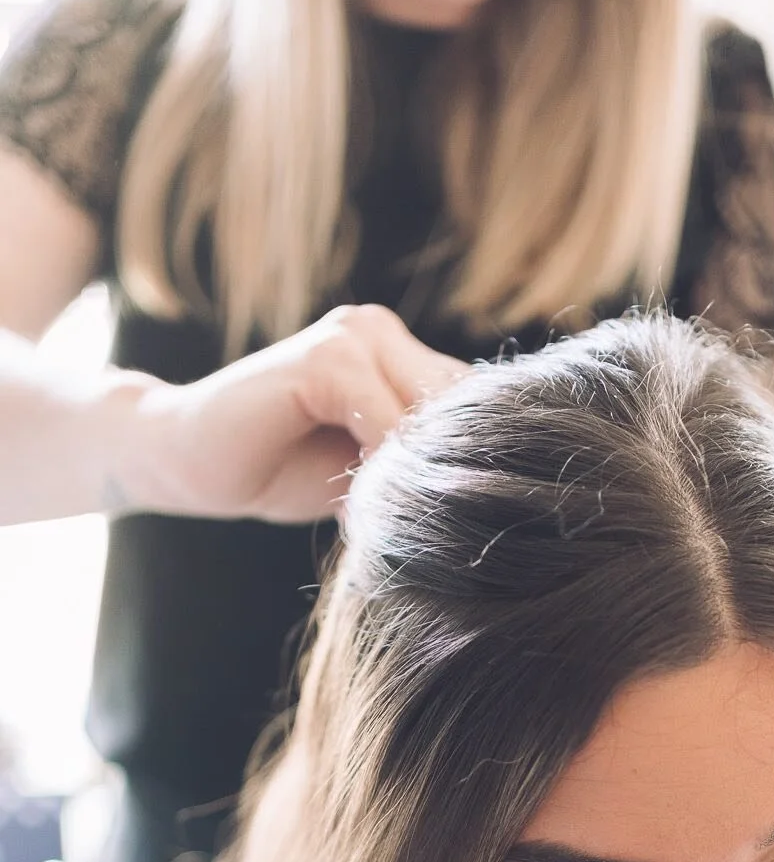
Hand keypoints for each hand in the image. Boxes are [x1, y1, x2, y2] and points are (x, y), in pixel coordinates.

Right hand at [122, 305, 467, 522]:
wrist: (185, 460)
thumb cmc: (278, 469)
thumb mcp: (368, 473)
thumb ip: (420, 467)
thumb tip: (499, 498)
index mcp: (401, 355)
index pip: (479, 404)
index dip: (485, 461)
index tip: (476, 521)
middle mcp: (382, 332)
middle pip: (468, 406)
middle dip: (462, 468)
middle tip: (448, 529)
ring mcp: (353, 336)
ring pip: (434, 413)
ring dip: (426, 472)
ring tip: (404, 519)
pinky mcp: (325, 358)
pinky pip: (388, 419)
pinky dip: (387, 469)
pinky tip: (366, 504)